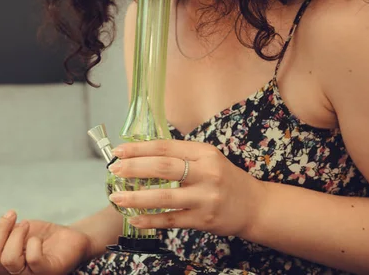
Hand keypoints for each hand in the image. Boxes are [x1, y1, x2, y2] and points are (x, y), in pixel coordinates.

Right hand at [0, 210, 90, 274]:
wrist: (69, 238)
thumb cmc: (41, 236)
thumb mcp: (15, 229)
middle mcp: (11, 273)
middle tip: (12, 215)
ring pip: (8, 260)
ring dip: (16, 234)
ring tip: (27, 224)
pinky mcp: (47, 271)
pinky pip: (33, 260)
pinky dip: (34, 243)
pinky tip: (38, 238)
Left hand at [108, 140, 265, 237]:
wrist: (255, 206)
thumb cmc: (225, 179)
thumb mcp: (208, 159)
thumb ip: (181, 156)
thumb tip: (141, 155)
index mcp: (204, 153)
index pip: (165, 147)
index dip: (139, 148)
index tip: (118, 151)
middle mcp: (206, 173)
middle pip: (163, 168)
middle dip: (134, 168)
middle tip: (114, 170)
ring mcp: (205, 198)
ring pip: (165, 197)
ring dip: (136, 198)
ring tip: (116, 198)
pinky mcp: (204, 220)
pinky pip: (171, 220)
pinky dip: (150, 220)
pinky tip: (134, 219)